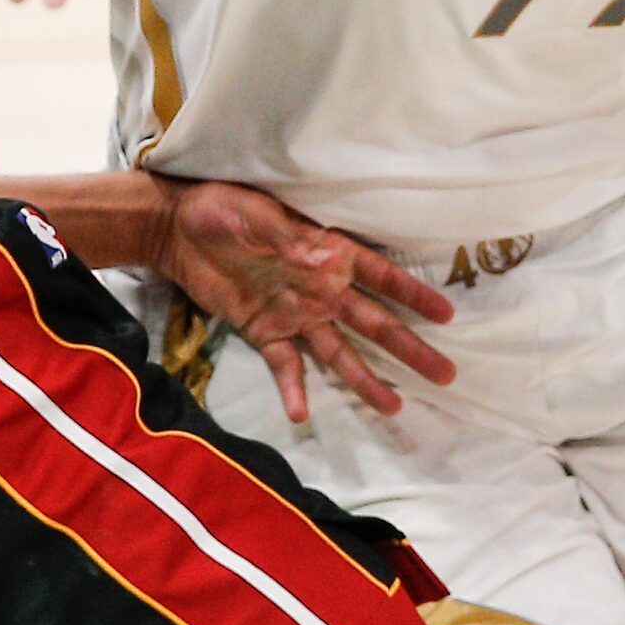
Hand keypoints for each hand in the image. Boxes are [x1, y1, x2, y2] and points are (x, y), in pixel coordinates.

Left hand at [150, 176, 455, 421]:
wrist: (176, 228)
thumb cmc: (225, 209)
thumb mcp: (263, 217)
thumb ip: (295, 244)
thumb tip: (330, 261)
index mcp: (328, 253)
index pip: (382, 276)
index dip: (414, 295)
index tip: (448, 314)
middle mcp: (321, 289)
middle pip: (374, 323)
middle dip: (410, 348)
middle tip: (446, 374)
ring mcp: (295, 314)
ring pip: (341, 353)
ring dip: (367, 380)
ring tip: (395, 408)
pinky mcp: (264, 333)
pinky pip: (286, 366)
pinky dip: (294, 390)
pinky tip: (303, 415)